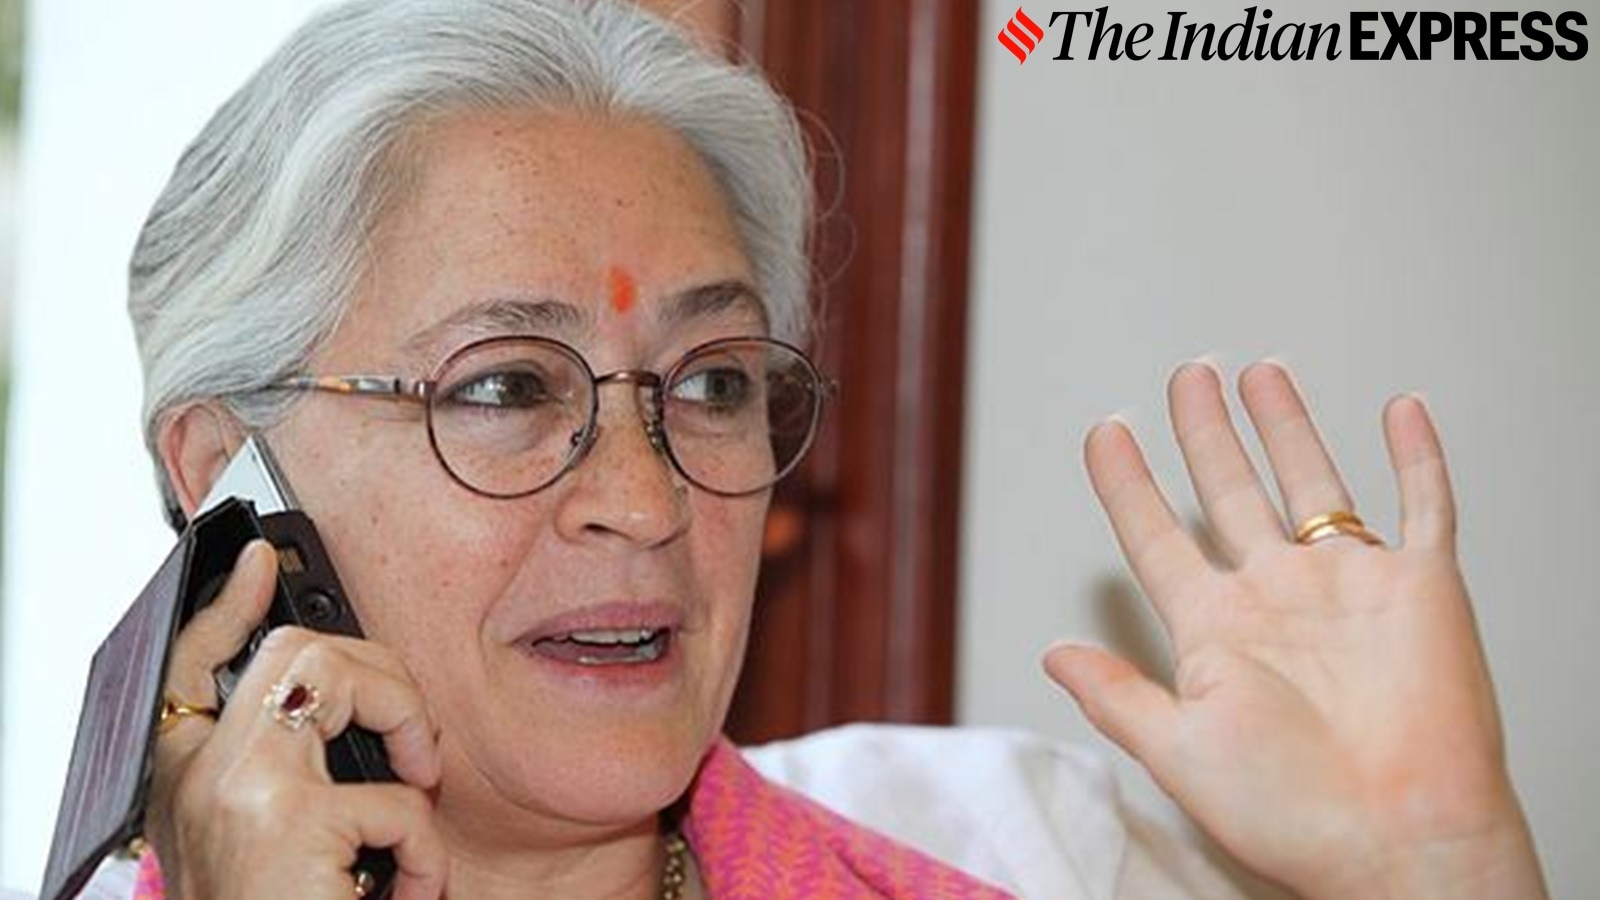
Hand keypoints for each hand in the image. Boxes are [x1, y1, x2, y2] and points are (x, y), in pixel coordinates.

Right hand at [147, 540, 448, 899]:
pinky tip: (408, 893)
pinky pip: (396, 796)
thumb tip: (372, 732)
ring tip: (417, 817)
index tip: (260, 561)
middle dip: (381, 677)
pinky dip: (425, 851)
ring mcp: (238, 790)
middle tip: (416, 749)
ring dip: (411, 736)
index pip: (194, 663)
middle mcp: (199, 777)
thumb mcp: (278, 850)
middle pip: (295, 652)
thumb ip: (299, 783)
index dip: (229, 605)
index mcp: (192, 782)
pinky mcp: (287, 820)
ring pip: (339, 679)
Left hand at [1045, 361, 1546, 898]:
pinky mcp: (1422, 589)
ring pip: (1313, 482)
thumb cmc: (1292, 813)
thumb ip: (1116, 696)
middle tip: (1187, 377)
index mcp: (1217, 631)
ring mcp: (1349, 587)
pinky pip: (1424, 506)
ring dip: (1287, 426)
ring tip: (1258, 375)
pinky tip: (1400, 410)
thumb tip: (1052, 655)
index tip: (1103, 435)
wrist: (1400, 840)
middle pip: (1231, 491)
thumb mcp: (1178, 750)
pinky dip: (1417, 457)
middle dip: (1206, 432)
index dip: (1125, 484)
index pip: (1156, 537)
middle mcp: (1278, 598)